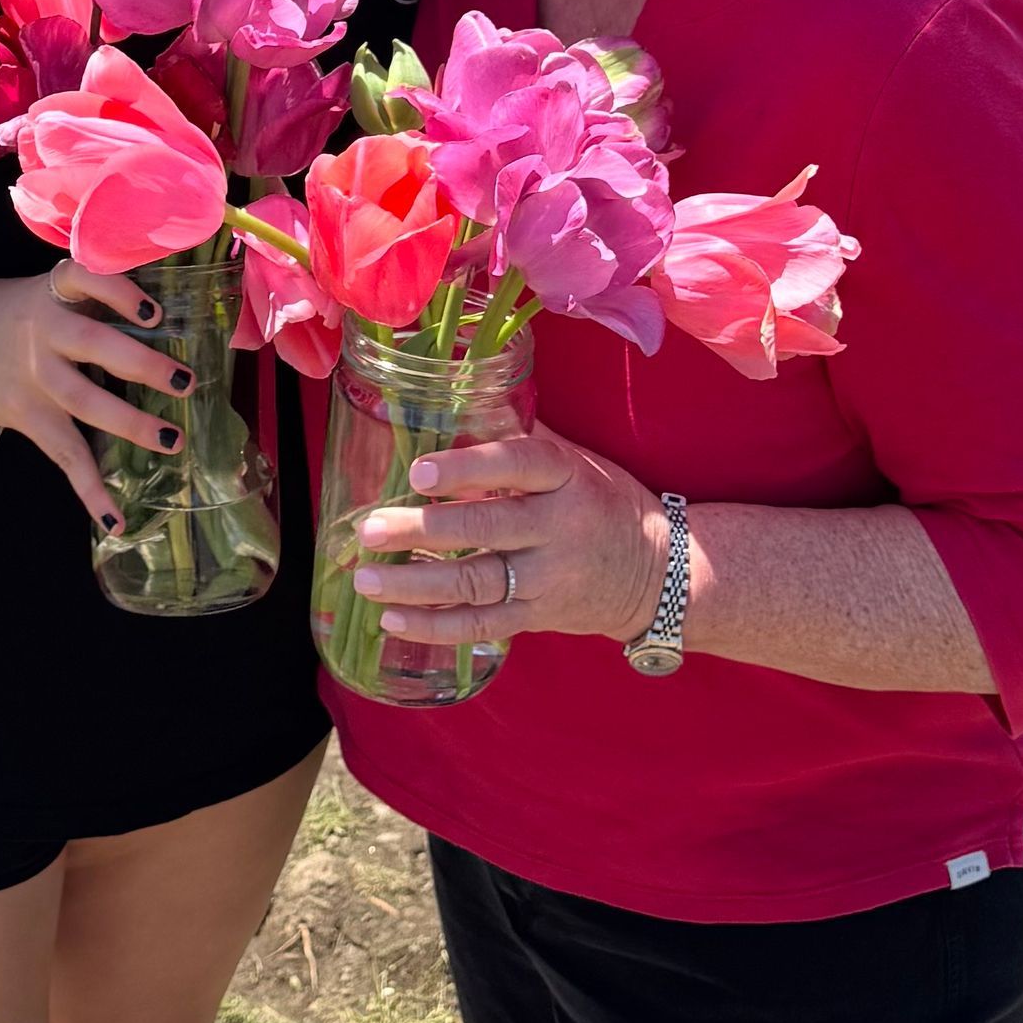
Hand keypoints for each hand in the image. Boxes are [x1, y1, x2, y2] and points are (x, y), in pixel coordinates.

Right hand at [0, 263, 193, 530]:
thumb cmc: (15, 311)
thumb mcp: (47, 290)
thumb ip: (92, 301)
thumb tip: (165, 324)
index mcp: (54, 292)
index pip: (84, 279)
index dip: (119, 293)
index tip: (154, 313)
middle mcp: (43, 331)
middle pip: (94, 345)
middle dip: (143, 364)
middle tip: (185, 382)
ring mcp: (33, 376)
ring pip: (85, 401)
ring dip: (131, 424)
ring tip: (172, 440)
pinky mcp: (25, 414)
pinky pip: (63, 453)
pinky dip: (89, 489)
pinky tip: (115, 518)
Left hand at [352, 430, 670, 648]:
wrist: (656, 573)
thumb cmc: (601, 501)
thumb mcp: (575, 460)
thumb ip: (519, 434)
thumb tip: (457, 396)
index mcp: (565, 478)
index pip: (516, 466)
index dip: (468, 469)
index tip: (420, 472)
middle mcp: (557, 529)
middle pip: (486, 529)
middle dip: (423, 531)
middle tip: (370, 529)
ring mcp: (548, 579)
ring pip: (476, 583)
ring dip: (416, 583)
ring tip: (366, 578)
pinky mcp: (537, 617)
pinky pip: (482, 626)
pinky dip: (436, 626)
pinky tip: (392, 619)